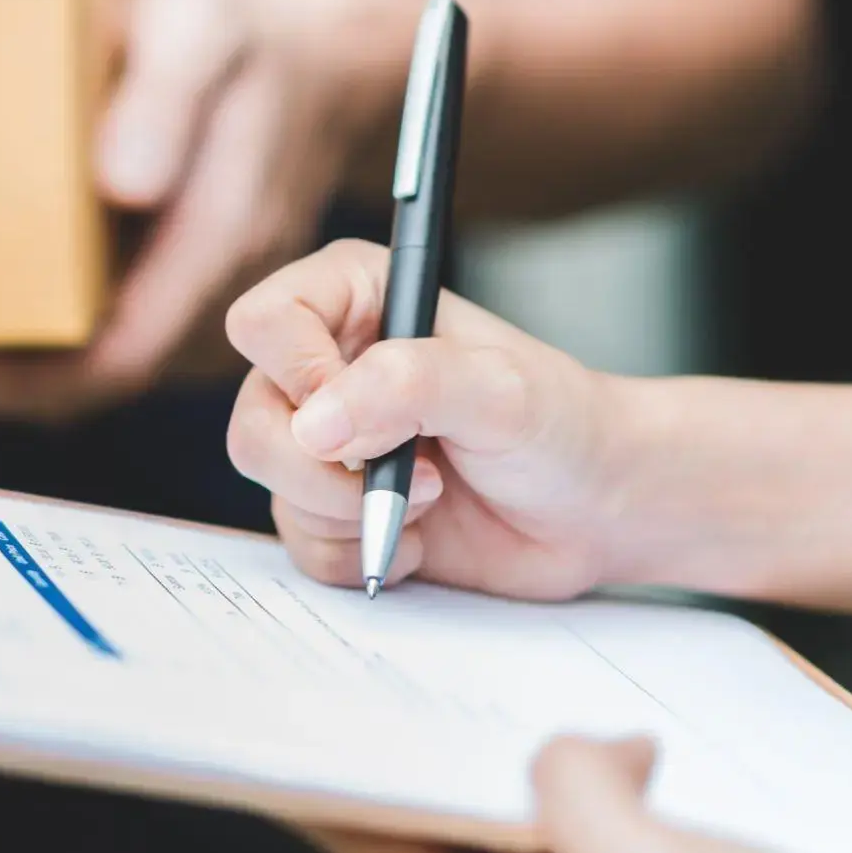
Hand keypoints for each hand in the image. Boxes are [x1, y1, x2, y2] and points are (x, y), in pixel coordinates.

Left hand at [0, 0, 404, 423]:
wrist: (309, 58)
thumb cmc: (243, 31)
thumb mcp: (208, 22)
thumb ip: (169, 92)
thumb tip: (123, 182)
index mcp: (219, 240)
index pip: (121, 354)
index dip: (25, 378)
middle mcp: (201, 293)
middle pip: (80, 379)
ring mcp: (176, 299)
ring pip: (73, 367)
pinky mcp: (151, 287)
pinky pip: (76, 333)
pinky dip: (1, 335)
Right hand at [224, 239, 629, 597]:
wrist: (598, 509)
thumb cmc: (562, 424)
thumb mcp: (499, 389)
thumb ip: (408, 385)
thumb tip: (313, 423)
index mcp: (354, 299)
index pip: (265, 323)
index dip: (300, 375)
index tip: (362, 413)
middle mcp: (325, 366)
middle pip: (253, 419)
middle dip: (327, 470)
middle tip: (419, 477)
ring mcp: (325, 442)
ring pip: (272, 487)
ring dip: (354, 513)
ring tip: (432, 499)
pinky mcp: (332, 508)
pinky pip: (300, 544)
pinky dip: (357, 553)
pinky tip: (417, 537)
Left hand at [311, 737, 851, 852]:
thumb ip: (567, 790)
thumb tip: (565, 752)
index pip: (378, 852)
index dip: (325, 781)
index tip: (279, 718)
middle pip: (441, 831)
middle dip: (420, 753)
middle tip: (385, 671)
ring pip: (520, 822)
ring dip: (511, 757)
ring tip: (488, 684)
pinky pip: (594, 823)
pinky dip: (587, 774)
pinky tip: (607, 728)